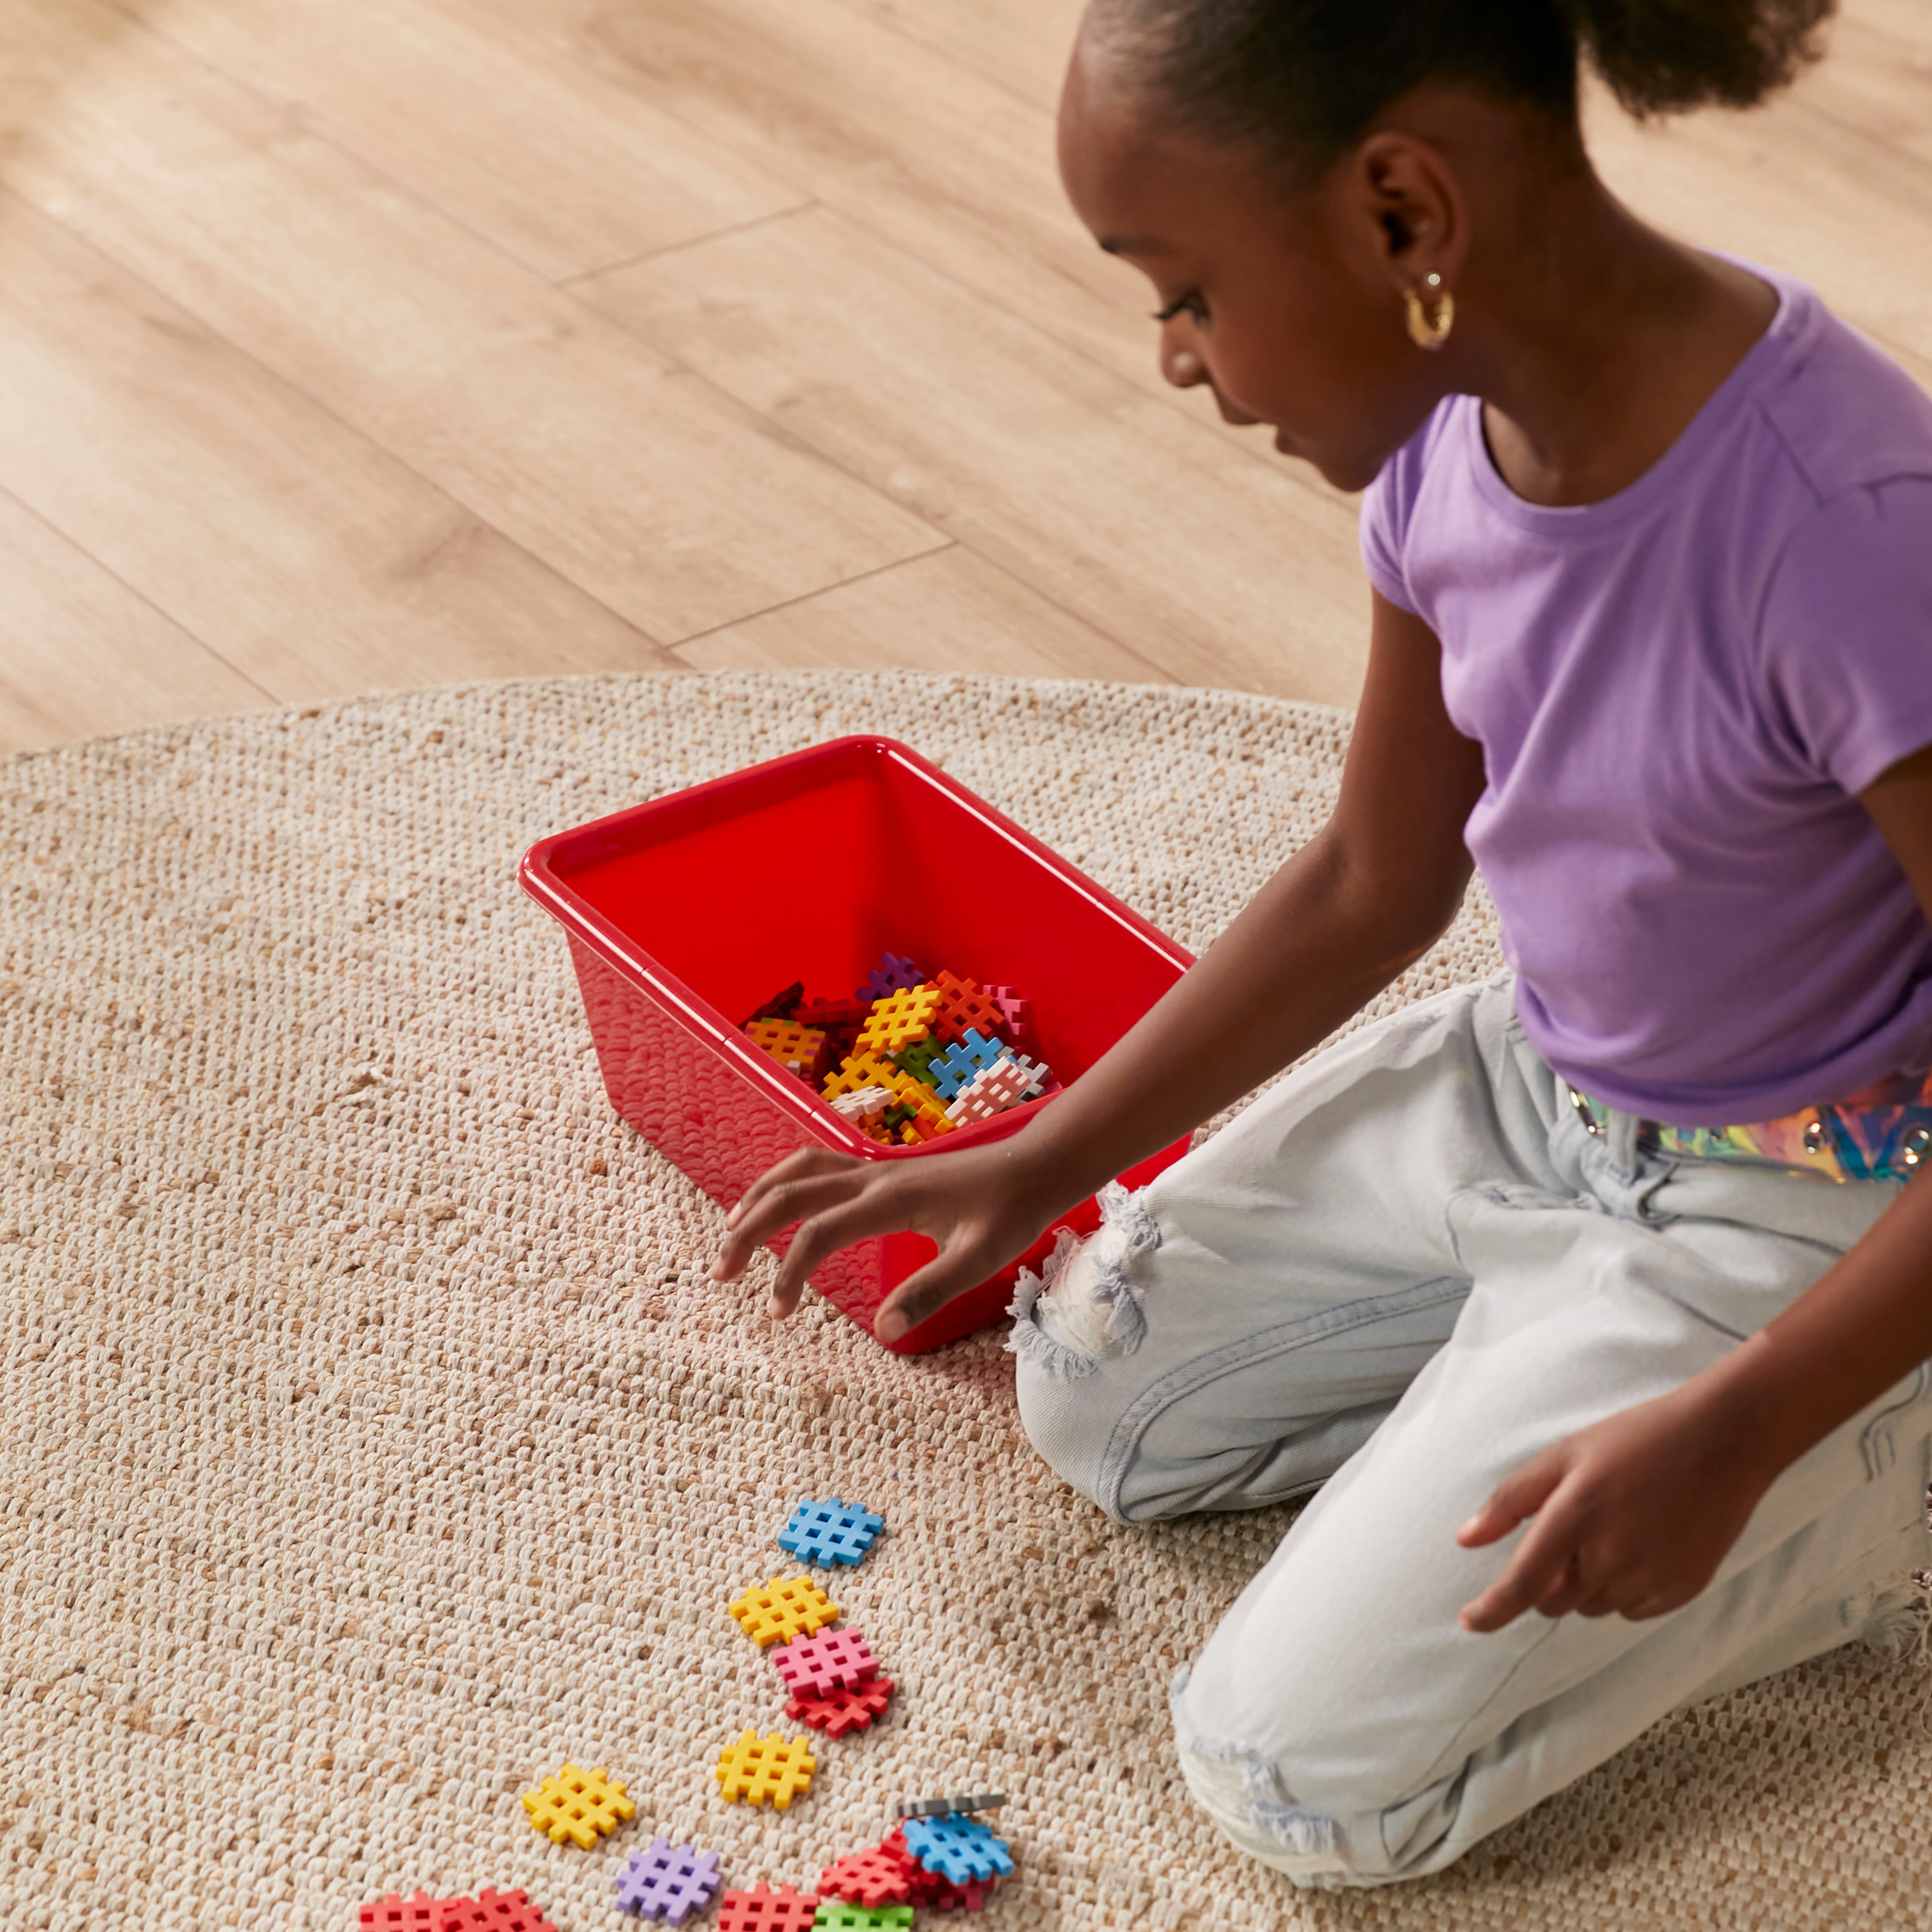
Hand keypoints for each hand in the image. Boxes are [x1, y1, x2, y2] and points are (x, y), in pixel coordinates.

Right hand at [709, 1139, 1065, 1342]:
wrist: (1034, 1167)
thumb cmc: (1010, 1214)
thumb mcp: (979, 1260)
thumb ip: (930, 1292)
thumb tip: (882, 1333)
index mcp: (889, 1200)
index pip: (817, 1232)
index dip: (789, 1272)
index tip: (777, 1313)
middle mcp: (872, 1176)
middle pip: (789, 1194)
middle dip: (748, 1231)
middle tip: (721, 1273)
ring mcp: (875, 1169)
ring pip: (798, 1170)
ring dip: (759, 1198)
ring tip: (731, 1232)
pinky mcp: (881, 1170)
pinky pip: (818, 1165)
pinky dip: (786, 1181)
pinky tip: (778, 1202)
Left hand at [1455, 1379, 1778, 1631]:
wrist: (1721, 1442)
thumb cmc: (1635, 1440)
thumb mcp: (1564, 1455)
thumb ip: (1511, 1501)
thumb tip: (1464, 1541)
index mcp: (1573, 1519)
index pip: (1522, 1584)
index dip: (1491, 1610)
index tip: (1468, 1622)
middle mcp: (1609, 1557)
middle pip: (1556, 1601)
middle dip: (1549, 1580)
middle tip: (1573, 1532)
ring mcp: (1650, 1578)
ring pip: (1593, 1607)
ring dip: (1587, 1583)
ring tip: (1615, 1529)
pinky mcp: (1682, 1590)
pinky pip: (1633, 1611)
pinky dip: (1624, 1590)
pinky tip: (1642, 1546)